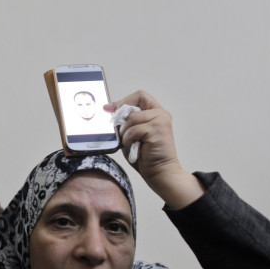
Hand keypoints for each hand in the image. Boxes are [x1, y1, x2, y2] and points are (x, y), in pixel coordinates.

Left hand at [106, 90, 203, 208]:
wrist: (160, 172)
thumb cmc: (145, 156)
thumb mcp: (131, 134)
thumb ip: (125, 121)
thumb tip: (108, 109)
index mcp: (156, 113)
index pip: (139, 96)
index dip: (123, 101)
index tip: (110, 109)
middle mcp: (161, 114)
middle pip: (135, 103)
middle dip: (122, 116)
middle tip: (120, 131)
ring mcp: (160, 121)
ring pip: (132, 118)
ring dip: (125, 132)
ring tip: (130, 143)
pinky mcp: (157, 130)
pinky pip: (134, 130)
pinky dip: (129, 140)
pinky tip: (135, 147)